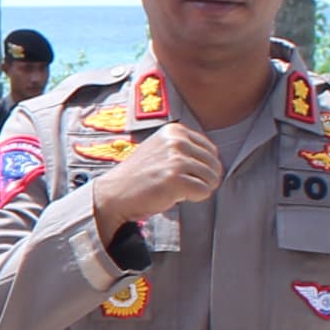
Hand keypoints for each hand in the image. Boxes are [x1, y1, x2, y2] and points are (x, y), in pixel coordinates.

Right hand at [86, 123, 223, 232]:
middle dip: (205, 179)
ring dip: (199, 188)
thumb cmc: (138, 176)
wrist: (114, 193)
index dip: (204, 166)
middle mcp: (176, 141)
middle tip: (185, 185)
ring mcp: (175, 160)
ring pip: (212, 178)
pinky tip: (176, 196)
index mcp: (174, 131)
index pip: (210, 149)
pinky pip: (204, 191)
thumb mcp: (160, 149)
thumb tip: (213, 160)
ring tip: (179, 190)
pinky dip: (194, 198)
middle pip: (214, 164)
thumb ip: (184, 148)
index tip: (188, 174)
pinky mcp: (175, 179)